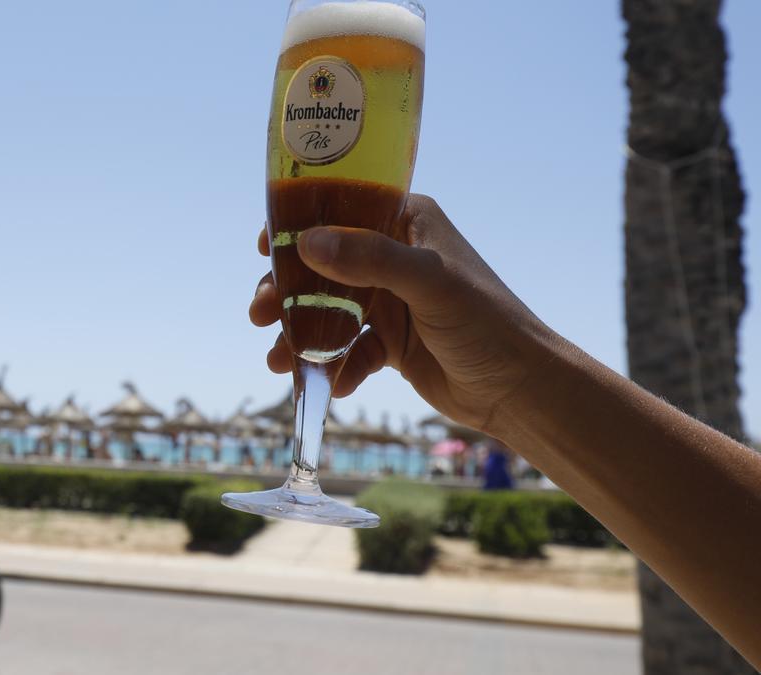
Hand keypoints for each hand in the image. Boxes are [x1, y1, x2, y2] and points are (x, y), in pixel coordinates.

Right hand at [249, 195, 561, 432]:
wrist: (520, 389)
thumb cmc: (487, 323)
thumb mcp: (428, 284)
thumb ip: (369, 261)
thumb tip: (305, 243)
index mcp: (407, 222)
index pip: (342, 208)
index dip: (298, 222)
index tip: (264, 244)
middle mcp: (395, 256)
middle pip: (323, 264)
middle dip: (287, 290)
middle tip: (259, 314)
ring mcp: (390, 300)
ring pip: (328, 309)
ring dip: (300, 333)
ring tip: (277, 359)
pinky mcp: (391, 342)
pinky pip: (348, 349)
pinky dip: (334, 366)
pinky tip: (331, 385)